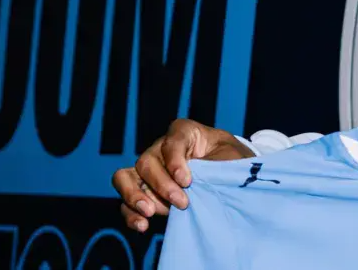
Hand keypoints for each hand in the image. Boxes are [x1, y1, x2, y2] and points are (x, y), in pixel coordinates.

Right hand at [111, 119, 253, 231]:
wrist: (231, 176)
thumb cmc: (232, 160)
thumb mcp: (230, 156)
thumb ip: (213, 164)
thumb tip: (194, 182)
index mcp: (184, 132)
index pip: (171, 142)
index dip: (175, 161)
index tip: (187, 181)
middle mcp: (160, 148)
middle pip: (146, 162)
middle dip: (162, 185)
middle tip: (182, 203)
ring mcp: (149, 171)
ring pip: (125, 178)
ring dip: (135, 196)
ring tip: (150, 213)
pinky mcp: (144, 193)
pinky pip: (126, 202)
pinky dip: (131, 214)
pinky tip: (143, 225)